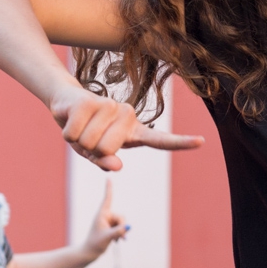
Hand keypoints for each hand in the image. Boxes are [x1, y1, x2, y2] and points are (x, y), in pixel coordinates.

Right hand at [50, 86, 202, 171]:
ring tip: (81, 127)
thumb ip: (105, 162)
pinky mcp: (89, 101)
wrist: (65, 104)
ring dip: (78, 141)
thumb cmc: (86, 132)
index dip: (180, 142)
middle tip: (88, 136)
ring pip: (90, 143)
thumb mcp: (95, 154)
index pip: (161, 140)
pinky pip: (74, 134)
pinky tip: (71, 120)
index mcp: (135, 132)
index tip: (201, 141)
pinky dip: (68, 133)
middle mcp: (128, 116)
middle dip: (91, 150)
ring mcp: (110, 106)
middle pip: (106, 151)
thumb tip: (116, 166)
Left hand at [82, 180, 128, 257]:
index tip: (108, 177)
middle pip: (121, 217)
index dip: (109, 188)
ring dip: (122, 232)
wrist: (90, 252)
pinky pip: (121, 227)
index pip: (107, 199)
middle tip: (121, 237)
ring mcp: (108, 222)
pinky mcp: (110, 227)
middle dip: (122, 226)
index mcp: (102, 214)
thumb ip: (118, 232)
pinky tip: (118, 241)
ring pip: (122, 223)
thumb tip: (128, 227)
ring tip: (117, 240)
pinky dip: (121, 234)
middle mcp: (105, 216)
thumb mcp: (107, 238)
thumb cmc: (95, 244)